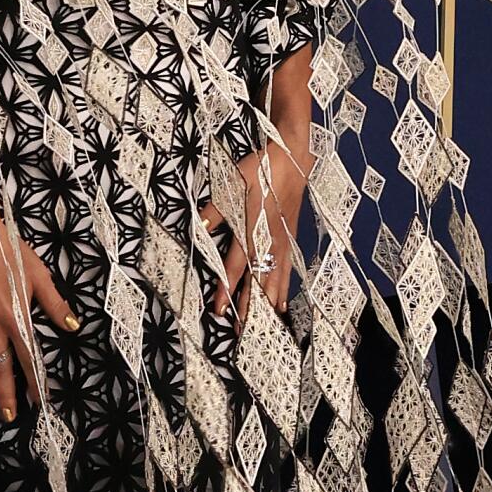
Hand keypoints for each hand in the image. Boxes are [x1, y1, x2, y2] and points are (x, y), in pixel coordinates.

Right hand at [0, 200, 77, 422]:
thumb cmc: (8, 252)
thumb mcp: (39, 275)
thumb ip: (55, 304)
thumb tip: (74, 325)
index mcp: (16, 318)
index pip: (28, 357)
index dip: (34, 381)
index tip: (39, 400)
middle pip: (0, 367)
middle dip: (5, 394)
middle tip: (8, 416)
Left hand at [200, 137, 307, 321]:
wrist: (292, 160)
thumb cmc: (260, 169)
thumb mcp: (232, 183)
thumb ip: (215, 209)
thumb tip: (199, 225)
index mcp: (252, 230)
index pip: (236, 266)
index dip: (227, 289)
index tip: (219, 309)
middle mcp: (267, 242)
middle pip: (257, 281)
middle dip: (248, 307)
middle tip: (242, 330)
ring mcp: (280, 243)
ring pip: (273, 280)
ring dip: (266, 304)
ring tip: (262, 325)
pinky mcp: (288, 240)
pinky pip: (285, 271)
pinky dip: (283, 289)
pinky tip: (281, 304)